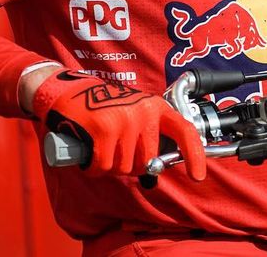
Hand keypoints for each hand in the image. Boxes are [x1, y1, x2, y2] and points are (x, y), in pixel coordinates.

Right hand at [31, 70, 205, 178]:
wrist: (68, 91)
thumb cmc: (102, 106)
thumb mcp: (134, 112)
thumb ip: (150, 134)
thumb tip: (159, 167)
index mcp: (156, 106)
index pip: (184, 130)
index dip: (194, 154)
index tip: (197, 175)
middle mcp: (144, 112)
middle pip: (146, 161)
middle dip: (129, 163)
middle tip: (114, 148)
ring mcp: (125, 119)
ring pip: (124, 167)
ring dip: (109, 165)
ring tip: (100, 146)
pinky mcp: (103, 128)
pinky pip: (103, 166)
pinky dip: (94, 167)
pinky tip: (89, 153)